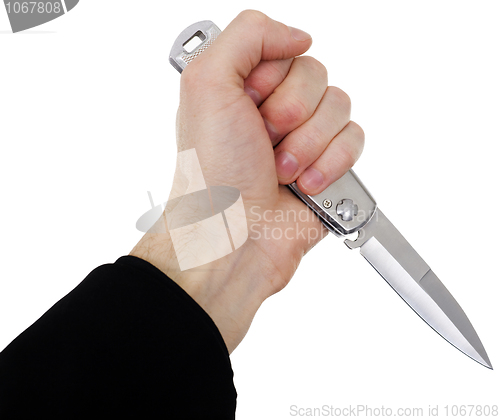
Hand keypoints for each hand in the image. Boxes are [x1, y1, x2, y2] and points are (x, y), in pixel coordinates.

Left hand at [130, 10, 363, 352]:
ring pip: (339, 107)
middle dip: (290, 114)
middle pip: (317, 75)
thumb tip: (298, 37)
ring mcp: (303, 137)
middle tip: (264, 142)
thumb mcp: (206, 83)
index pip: (286, 50)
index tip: (248, 108)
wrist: (236, 236)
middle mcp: (273, 108)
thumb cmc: (213, 172)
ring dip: (307, 144)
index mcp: (243, 86)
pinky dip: (330, 165)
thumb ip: (248, 34)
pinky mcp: (328, 164)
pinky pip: (355, 140)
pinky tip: (304, 186)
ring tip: (280, 171)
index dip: (270, 80)